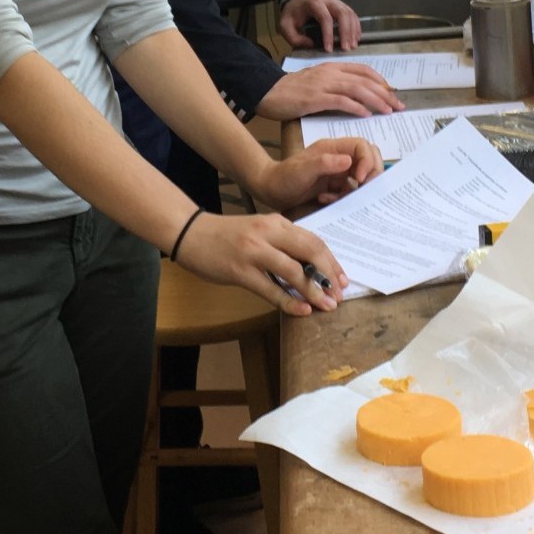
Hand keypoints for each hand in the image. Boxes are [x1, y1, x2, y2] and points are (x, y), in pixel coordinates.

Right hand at [172, 210, 347, 315]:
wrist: (190, 232)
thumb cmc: (226, 235)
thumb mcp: (259, 230)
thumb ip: (282, 243)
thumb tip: (309, 267)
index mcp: (276, 222)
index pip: (313, 240)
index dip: (331, 261)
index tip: (342, 279)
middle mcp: (268, 234)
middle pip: (310, 251)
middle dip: (329, 275)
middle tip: (340, 293)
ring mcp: (254, 252)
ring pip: (293, 271)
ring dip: (314, 290)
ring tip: (327, 305)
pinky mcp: (240, 271)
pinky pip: (271, 289)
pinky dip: (289, 301)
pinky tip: (302, 311)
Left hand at [250, 137, 382, 210]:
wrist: (270, 191)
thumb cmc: (284, 177)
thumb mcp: (302, 170)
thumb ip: (324, 164)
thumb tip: (349, 161)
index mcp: (333, 148)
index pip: (362, 146)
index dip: (368, 160)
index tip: (361, 179)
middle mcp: (339, 158)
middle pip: (369, 159)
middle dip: (371, 175)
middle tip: (363, 190)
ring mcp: (338, 172)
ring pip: (362, 178)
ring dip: (355, 190)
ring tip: (337, 197)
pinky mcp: (335, 186)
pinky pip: (350, 191)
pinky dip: (343, 198)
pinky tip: (325, 199)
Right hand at [256, 62, 403, 120]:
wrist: (268, 91)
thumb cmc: (291, 90)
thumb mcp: (316, 82)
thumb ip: (334, 84)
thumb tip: (354, 95)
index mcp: (332, 67)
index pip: (363, 70)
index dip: (381, 81)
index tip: (392, 93)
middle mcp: (330, 72)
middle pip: (365, 80)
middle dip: (385, 93)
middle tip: (398, 106)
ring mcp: (323, 84)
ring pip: (356, 89)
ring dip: (376, 100)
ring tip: (388, 111)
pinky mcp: (315, 98)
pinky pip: (340, 101)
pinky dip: (356, 107)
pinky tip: (366, 114)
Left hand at [279, 0, 360, 51]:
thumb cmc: (293, 13)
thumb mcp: (285, 25)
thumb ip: (293, 37)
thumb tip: (311, 45)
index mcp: (314, 3)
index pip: (325, 18)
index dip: (328, 34)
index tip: (328, 50)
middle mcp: (328, 1)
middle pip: (342, 13)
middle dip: (346, 32)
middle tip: (346, 48)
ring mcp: (337, 2)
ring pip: (350, 13)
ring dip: (353, 30)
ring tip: (352, 46)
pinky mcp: (342, 6)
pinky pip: (353, 14)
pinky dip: (356, 26)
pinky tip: (356, 38)